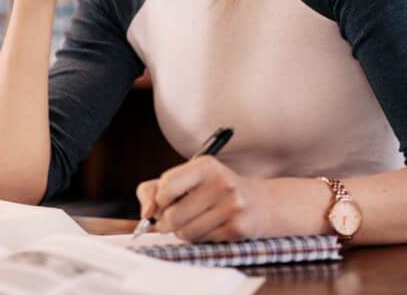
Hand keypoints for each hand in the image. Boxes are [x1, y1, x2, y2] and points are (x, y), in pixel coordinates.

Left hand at [135, 156, 272, 241]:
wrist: (261, 203)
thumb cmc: (214, 190)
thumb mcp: (187, 178)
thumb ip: (154, 190)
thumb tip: (145, 214)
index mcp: (205, 166)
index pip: (166, 185)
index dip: (159, 200)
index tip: (163, 203)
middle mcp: (221, 184)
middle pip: (172, 216)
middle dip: (167, 222)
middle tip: (174, 218)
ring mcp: (232, 207)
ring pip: (185, 232)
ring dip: (183, 232)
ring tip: (194, 221)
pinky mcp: (238, 229)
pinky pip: (202, 241)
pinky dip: (199, 238)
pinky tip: (210, 227)